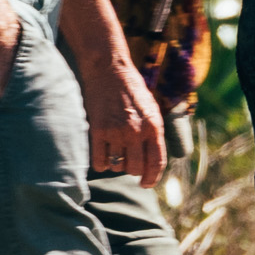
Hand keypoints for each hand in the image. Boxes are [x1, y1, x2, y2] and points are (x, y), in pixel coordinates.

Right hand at [70, 11, 166, 182]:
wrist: (109, 70)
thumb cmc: (132, 89)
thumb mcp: (152, 109)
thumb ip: (154, 133)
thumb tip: (153, 159)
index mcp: (154, 126)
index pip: (157, 162)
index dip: (152, 178)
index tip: (146, 184)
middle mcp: (136, 131)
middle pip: (135, 168)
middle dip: (132, 169)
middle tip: (128, 163)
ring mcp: (116, 132)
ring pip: (117, 166)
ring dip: (116, 165)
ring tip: (115, 154)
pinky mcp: (98, 131)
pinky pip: (99, 161)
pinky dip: (100, 164)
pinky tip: (102, 156)